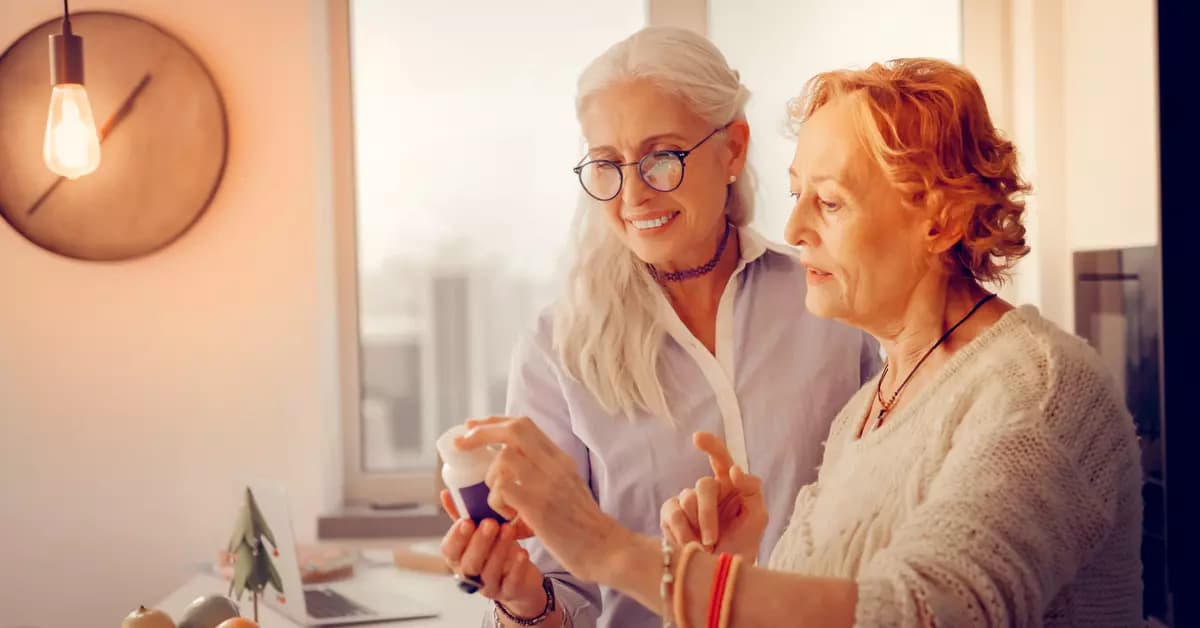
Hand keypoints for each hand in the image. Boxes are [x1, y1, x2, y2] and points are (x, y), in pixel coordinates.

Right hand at [439, 491, 546, 614]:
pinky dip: (517, 568)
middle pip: (469, 562)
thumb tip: (446, 494)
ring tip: (509, 529)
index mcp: (459, 558)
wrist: (519, 578)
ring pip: (489, 572)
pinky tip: (522, 553)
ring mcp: (490, 586)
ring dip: (499, 549)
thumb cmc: (495, 550)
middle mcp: (471, 575)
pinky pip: (511, 582)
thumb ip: (462, 515)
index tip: (467, 521)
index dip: (456, 537)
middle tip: (490, 523)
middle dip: (479, 542)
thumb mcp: (478, 532)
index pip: (450, 550)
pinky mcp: (509, 592)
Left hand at [454, 416, 631, 582]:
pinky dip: (496, 501)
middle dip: (481, 433)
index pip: (523, 425)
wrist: (606, 548)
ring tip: (500, 501)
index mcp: (560, 458)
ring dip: (491, 479)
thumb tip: (509, 462)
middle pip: (513, 430)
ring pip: (503, 460)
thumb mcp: (568, 485)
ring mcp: (547, 483)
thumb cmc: (583, 524)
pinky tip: (508, 516)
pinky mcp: (539, 506)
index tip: (473, 426)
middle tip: (461, 443)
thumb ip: (544, 471)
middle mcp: (555, 464)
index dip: (493, 422)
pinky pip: (502, 489)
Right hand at [660, 432, 765, 560]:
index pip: (720, 457)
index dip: (710, 445)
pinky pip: (673, 514)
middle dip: (708, 514)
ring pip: (687, 499)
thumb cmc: (743, 543)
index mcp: (730, 484)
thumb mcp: (757, 517)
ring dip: (698, 527)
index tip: (697, 438)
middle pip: (704, 485)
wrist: (723, 575)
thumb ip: (752, 489)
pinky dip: (682, 533)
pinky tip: (690, 545)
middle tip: (713, 539)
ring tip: (706, 545)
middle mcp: (707, 489)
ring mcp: (686, 501)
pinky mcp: (670, 515)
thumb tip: (734, 470)